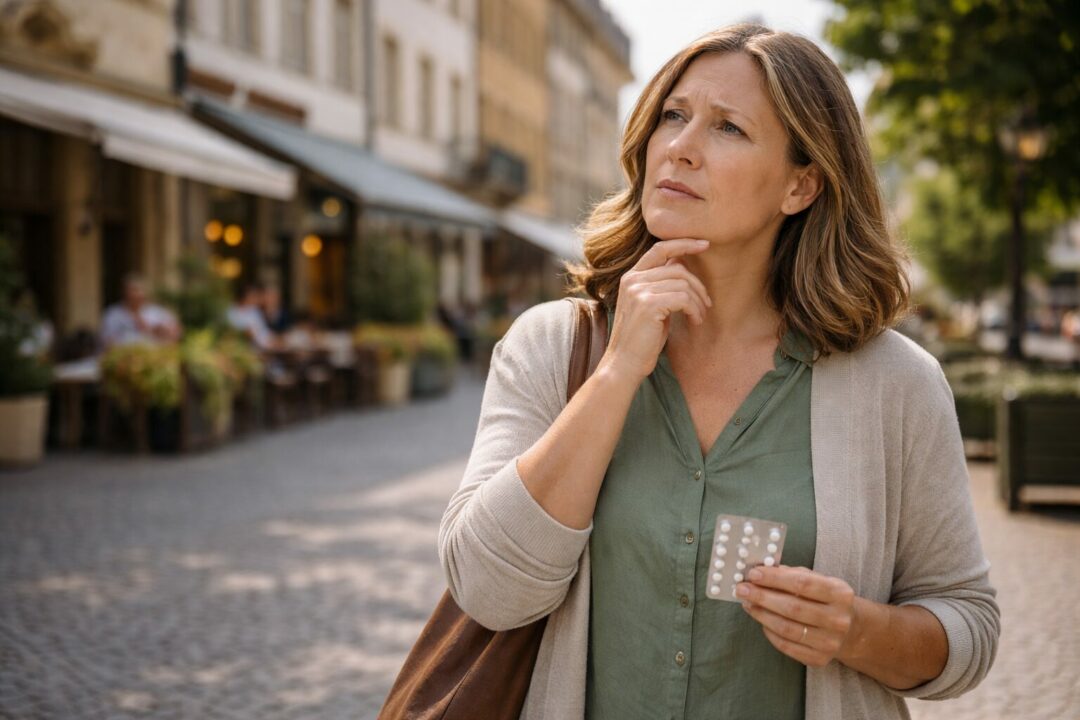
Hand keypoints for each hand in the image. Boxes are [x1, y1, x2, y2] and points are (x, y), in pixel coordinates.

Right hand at [598, 238, 712, 382]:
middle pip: (678, 269)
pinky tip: (695, 322)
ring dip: (698, 302)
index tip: (705, 244)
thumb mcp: (651, 306)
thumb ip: (661, 284)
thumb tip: (680, 263)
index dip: (683, 243)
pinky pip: (683, 298)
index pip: (659, 249)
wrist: (624, 364)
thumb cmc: (641, 338)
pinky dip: (695, 310)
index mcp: (631, 277)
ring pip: (683, 284)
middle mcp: (632, 280)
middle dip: (698, 286)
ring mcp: (638, 291)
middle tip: (707, 304)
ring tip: (699, 317)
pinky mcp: (648, 305)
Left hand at [737, 565, 856, 667]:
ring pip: (787, 628)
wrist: (850, 630)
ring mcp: (830, 642)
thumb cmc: (826, 599)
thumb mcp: (818, 580)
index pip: (802, 583)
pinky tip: (761, 620)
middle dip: (762, 597)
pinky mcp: (819, 659)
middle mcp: (838, 619)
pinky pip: (786, 646)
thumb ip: (791, 574)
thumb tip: (760, 570)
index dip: (774, 578)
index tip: (753, 574)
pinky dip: (769, 632)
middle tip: (742, 589)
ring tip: (748, 604)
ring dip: (762, 614)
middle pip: (793, 608)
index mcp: (840, 593)